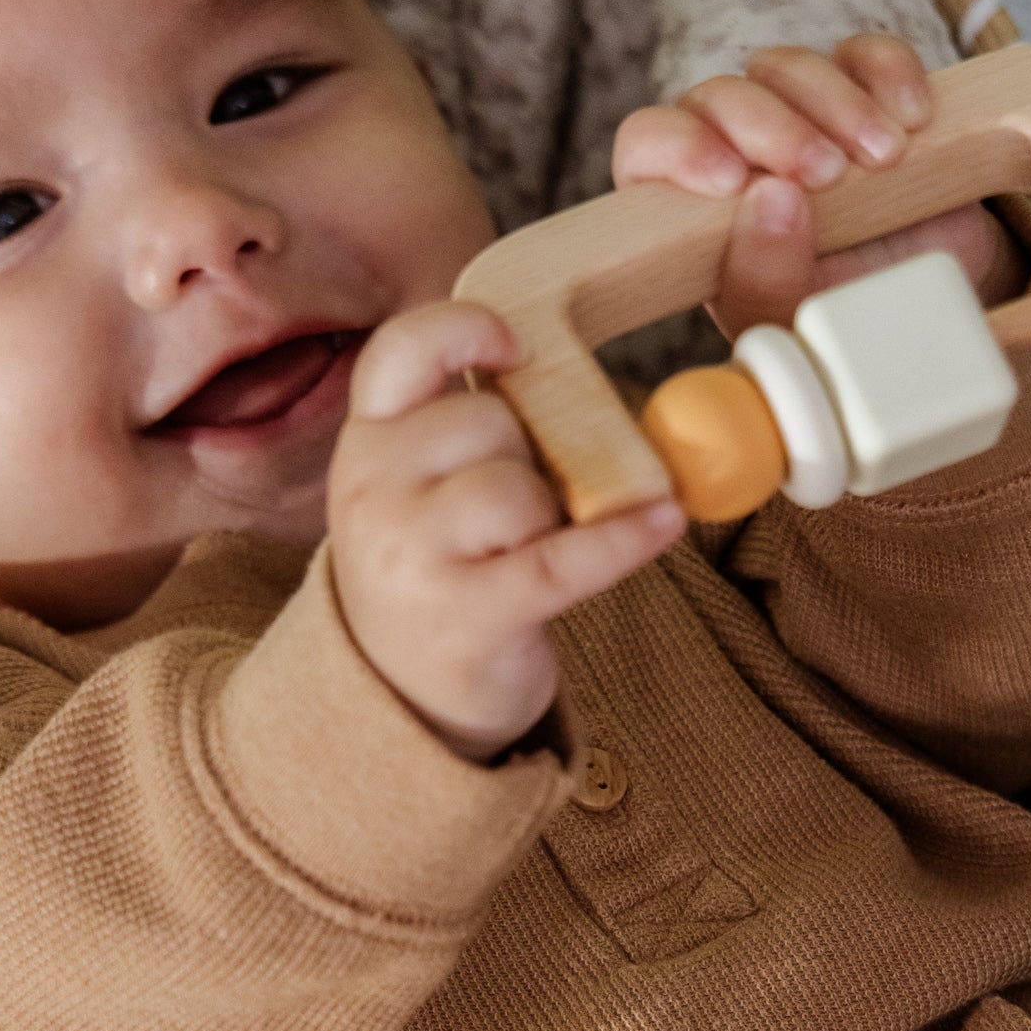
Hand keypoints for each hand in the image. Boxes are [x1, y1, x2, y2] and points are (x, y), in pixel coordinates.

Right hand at [328, 301, 683, 760]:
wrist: (400, 699)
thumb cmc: (433, 573)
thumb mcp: (413, 488)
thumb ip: (460, 428)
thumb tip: (574, 381)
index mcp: (366, 444)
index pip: (400, 353)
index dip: (463, 332)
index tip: (517, 348)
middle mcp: (375, 490)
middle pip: (490, 421)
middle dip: (530, 454)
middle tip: (519, 508)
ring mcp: (412, 555)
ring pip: (523, 488)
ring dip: (553, 514)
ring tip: (530, 550)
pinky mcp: (467, 613)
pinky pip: (564, 557)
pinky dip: (624, 539)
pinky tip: (664, 523)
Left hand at [611, 34, 1028, 337]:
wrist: (930, 311)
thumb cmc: (841, 323)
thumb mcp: (796, 324)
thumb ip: (766, 280)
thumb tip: (771, 199)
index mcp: (692, 206)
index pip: (647, 144)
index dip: (680, 147)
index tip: (734, 181)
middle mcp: (736, 150)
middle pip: (718, 95)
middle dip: (772, 126)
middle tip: (826, 175)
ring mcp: (801, 115)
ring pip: (785, 67)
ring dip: (837, 103)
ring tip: (885, 159)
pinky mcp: (866, 93)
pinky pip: (865, 53)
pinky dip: (889, 73)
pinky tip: (913, 120)